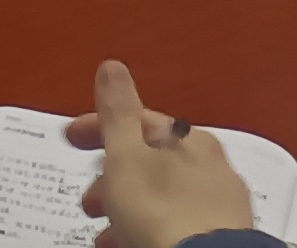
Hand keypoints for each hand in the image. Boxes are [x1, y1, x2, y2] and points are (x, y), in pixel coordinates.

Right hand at [71, 60, 262, 247]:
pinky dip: (151, 228)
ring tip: (108, 233)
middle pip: (149, 162)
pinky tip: (134, 242)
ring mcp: (221, 202)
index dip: (98, 127)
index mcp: (185, 137)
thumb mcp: (126, 156)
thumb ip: (117, 111)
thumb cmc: (162, 211)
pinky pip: (178, 224)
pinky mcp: (224, 237)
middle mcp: (210, 164)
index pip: (136, 120)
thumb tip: (112, 66)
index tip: (72, 140)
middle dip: (112, 178)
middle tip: (90, 200)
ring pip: (162, 197)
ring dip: (129, 209)